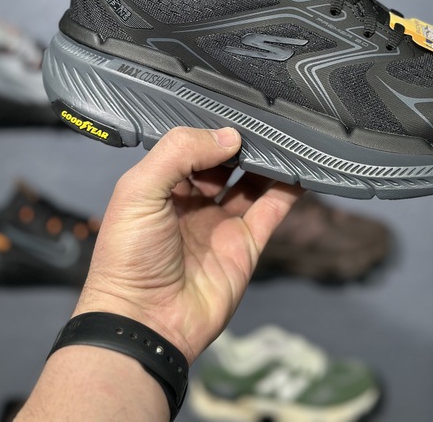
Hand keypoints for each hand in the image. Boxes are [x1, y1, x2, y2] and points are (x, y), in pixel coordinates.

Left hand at [74, 127, 301, 362]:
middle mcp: (192, 201)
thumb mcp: (139, 191)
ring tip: (288, 137)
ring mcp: (221, 223)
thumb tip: (231, 136)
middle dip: (243, 142)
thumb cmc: (130, 253)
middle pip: (225, 162)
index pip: (191, 147)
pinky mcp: (246, 245)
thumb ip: (179, 152)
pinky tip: (301, 167)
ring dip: (268, 161)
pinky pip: (271, 210)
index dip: (211, 130)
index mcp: (162, 185)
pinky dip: (288, 189)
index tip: (235, 111)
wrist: (145, 322)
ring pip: (252, 182)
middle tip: (266, 121)